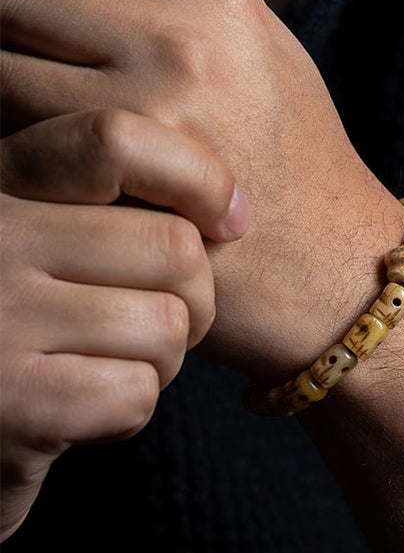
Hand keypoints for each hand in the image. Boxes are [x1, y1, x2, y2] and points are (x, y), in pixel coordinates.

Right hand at [0, 109, 248, 540]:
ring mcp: (1, 319)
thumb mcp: (44, 235)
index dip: (200, 178)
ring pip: (166, 326)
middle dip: (196, 297)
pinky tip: (85, 409)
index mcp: (4, 183)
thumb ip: (106, 207)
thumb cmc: (21, 314)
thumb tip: (233, 207)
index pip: (116, 142)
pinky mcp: (16, 402)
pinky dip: (129, 410)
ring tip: (113, 363)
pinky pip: (136, 393)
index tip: (232, 218)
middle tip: (165, 319)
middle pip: (174, 248)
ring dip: (163, 359)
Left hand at [1, 0, 403, 378]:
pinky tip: (43, 163)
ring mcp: (150, 116)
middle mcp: (180, 45)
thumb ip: (187, 9)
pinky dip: (12, 147)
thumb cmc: (305, 171)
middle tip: (7, 53)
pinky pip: (19, 147)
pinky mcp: (126, 191)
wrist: (334, 267)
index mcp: (215, 3)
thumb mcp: (270, 62)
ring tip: (25, 117)